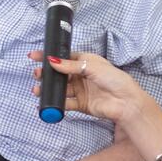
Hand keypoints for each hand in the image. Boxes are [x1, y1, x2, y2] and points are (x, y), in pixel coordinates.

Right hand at [29, 50, 145, 124]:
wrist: (125, 102)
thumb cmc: (114, 80)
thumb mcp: (92, 67)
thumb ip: (71, 66)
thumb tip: (52, 61)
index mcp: (86, 62)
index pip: (64, 58)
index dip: (50, 57)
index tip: (35, 56)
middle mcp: (82, 75)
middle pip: (60, 74)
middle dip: (47, 74)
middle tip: (36, 74)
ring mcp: (80, 90)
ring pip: (60, 88)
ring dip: (48, 89)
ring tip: (37, 90)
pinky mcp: (80, 104)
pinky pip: (65, 103)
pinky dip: (55, 103)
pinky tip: (46, 104)